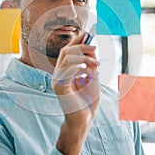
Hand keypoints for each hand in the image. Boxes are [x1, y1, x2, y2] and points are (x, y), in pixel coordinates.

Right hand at [52, 32, 99, 154]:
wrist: (84, 120)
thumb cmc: (88, 100)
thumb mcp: (92, 77)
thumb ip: (90, 63)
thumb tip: (91, 48)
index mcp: (65, 71)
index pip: (68, 51)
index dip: (76, 40)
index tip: (87, 33)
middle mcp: (59, 74)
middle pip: (66, 51)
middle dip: (81, 45)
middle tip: (95, 47)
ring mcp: (57, 80)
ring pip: (67, 58)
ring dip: (84, 56)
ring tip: (96, 63)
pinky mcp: (59, 87)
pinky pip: (67, 69)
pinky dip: (80, 66)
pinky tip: (89, 71)